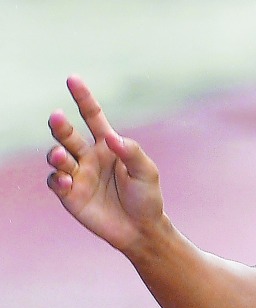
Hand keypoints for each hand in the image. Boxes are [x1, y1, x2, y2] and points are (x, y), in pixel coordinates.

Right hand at [46, 76, 165, 253]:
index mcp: (108, 145)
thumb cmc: (146, 197)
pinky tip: (67, 182)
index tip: (73, 78)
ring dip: (56, 154)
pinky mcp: (69, 194)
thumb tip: (111, 137)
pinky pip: (56, 181)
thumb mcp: (146, 172)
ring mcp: (77, 174)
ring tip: (61, 156)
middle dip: (60, 125)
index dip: (83, 97)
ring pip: (57, 156)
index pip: (92, 116)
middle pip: (68, 134)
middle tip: (57, 117)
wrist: (140, 228)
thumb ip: (131, 152)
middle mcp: (89, 156)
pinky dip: (58, 179)